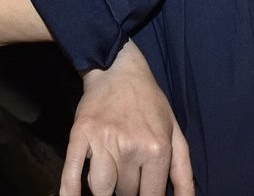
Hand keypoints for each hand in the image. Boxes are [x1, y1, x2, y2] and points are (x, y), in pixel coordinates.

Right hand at [60, 42, 194, 195]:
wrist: (117, 69)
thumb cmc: (149, 103)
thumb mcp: (174, 133)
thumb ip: (183, 172)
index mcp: (157, 149)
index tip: (142, 190)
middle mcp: (131, 147)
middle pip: (126, 193)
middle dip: (128, 188)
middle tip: (128, 170)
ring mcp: (103, 141)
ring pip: (101, 189)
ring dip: (105, 189)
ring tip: (110, 175)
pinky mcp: (79, 135)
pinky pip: (72, 173)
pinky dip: (70, 191)